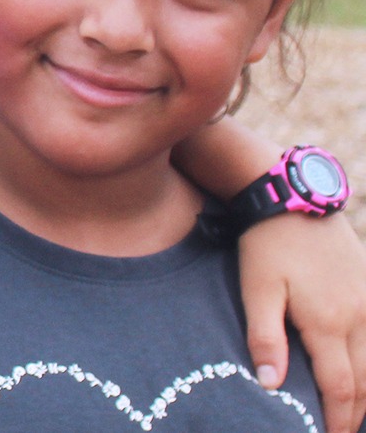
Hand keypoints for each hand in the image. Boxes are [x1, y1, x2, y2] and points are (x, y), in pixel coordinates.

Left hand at [240, 212, 365, 432]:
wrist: (293, 201)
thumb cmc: (267, 247)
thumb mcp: (256, 291)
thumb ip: (265, 338)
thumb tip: (272, 385)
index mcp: (328, 322)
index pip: (340, 386)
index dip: (337, 418)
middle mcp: (360, 316)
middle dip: (356, 413)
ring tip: (355, 415)